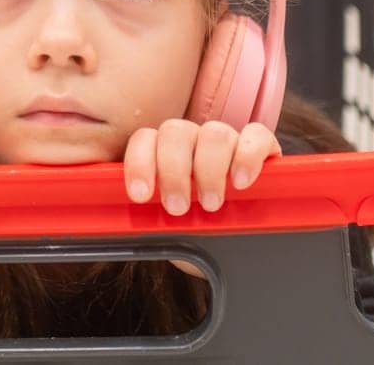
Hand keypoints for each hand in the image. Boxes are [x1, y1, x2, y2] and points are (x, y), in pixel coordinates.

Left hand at [123, 120, 280, 215]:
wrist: (233, 242)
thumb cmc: (194, 228)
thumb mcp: (165, 225)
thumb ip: (145, 214)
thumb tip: (113, 219)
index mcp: (162, 151)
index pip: (144, 139)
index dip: (139, 163)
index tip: (142, 196)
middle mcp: (193, 139)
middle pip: (176, 132)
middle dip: (174, 171)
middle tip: (177, 208)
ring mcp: (226, 139)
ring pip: (214, 133)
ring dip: (209, 169)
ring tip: (211, 204)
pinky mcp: (261, 146)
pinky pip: (257, 135)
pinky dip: (248, 155)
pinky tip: (241, 182)